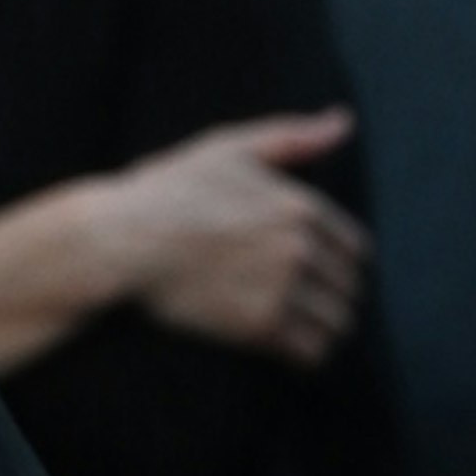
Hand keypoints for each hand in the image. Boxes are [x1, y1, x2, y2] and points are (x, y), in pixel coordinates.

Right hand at [106, 112, 368, 361]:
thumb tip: (344, 121)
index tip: (320, 277)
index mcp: (301, 207)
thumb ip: (292, 138)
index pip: (355, 250)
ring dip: (324, 331)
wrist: (120, 241)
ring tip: (302, 333)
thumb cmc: (167, 190)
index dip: (340, 266)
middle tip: (309, 309)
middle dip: (332, 299)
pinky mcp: (259, 325)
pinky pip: (311, 352)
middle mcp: (300, 248)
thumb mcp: (228, 148)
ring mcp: (282, 288)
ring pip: (337, 325)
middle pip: (349, 290)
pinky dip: (305, 355)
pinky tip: (288, 352)